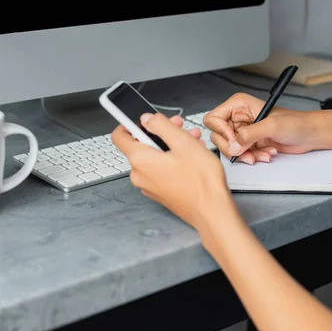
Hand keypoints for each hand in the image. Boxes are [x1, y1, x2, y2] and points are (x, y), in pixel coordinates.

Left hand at [112, 113, 234, 230]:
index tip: (144, 119)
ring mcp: (149, 185)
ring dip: (171, 144)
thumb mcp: (183, 142)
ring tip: (192, 140)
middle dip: (161, 132)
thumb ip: (161, 126)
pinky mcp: (160, 192)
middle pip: (142, 145)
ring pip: (154, 156)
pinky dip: (172, 159)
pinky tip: (191, 155)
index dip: (129, 123)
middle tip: (179, 126)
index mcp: (140, 160)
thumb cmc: (200, 182)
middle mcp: (140, 175)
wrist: (212, 211)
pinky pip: (160, 169)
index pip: (119, 136)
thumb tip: (147, 119)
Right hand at [203, 93, 318, 163]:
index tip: (234, 140)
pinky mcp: (248, 143)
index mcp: (238, 105)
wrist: (309, 134)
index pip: (213, 118)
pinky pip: (240, 154)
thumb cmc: (295, 122)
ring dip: (245, 154)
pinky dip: (251, 157)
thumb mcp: (271, 126)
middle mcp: (237, 118)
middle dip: (233, 148)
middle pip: (217, 136)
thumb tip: (233, 146)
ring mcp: (242, 131)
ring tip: (260, 154)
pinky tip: (265, 154)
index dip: (221, 132)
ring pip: (228, 148)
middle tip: (246, 152)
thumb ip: (249, 135)